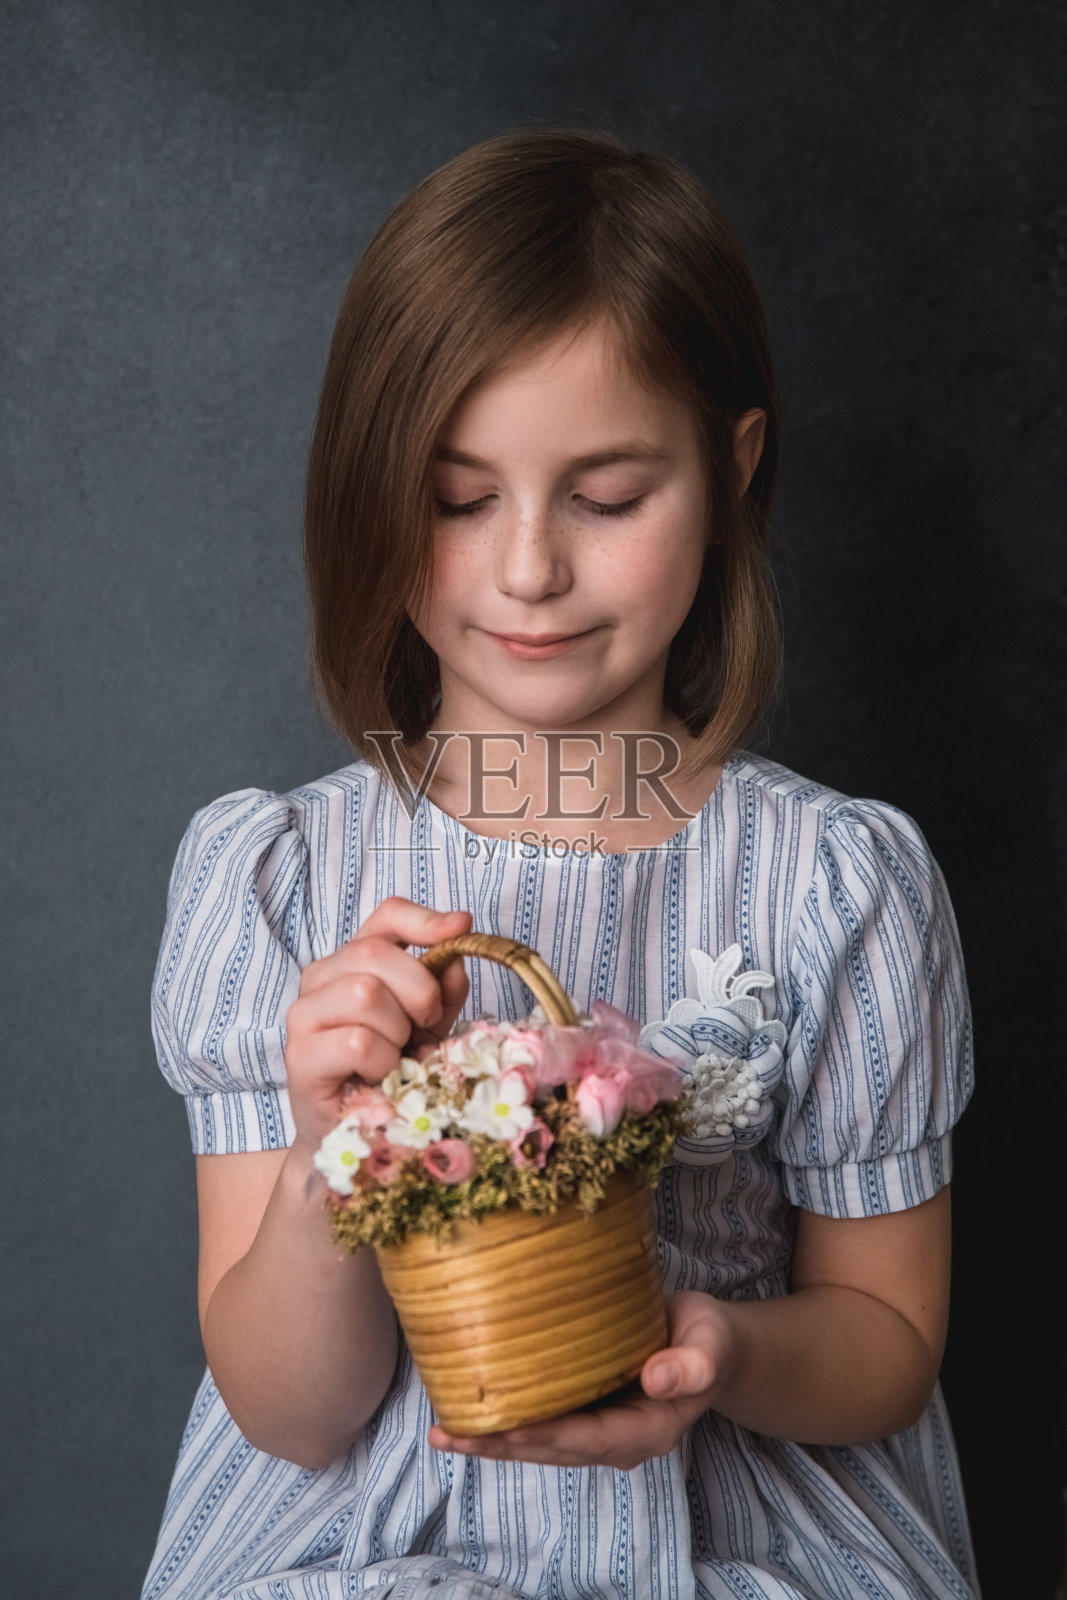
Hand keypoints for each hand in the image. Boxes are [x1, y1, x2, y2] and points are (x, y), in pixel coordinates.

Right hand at [283, 898, 472, 1154]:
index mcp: (352, 961)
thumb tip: (455, 958)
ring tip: (396, 1057)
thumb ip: (443, 989)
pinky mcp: (300, 1057)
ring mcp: (303, 1016)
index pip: (386, 916)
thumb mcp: (429, 1024)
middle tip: (424, 1026)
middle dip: (419, 990)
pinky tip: (380, 1077)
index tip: (461, 927)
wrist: (360, 1135)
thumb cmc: (393, 1073)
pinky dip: (383, 1062)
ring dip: (397, 1032)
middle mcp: (320, 978)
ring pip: (365, 994)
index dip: (425, 918)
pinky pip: (358, 1041)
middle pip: (375, 953)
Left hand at [427, 1290, 736, 1469]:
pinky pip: (539, 1421)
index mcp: (648, 1429)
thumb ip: (692, 1364)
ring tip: (443, 1432)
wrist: (705, 1341)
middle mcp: (616, 1439)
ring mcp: (597, 1429)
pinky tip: (465, 1414)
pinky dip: (502, 1421)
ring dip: (491, 1440)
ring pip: (538, 1442)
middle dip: (501, 1445)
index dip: (547, 1436)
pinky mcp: (582, 1411)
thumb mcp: (709, 1344)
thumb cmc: (707, 1339)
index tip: (507, 1430)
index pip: (590, 1439)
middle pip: (552, 1448)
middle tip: (452, 1434)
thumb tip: (656, 1379)